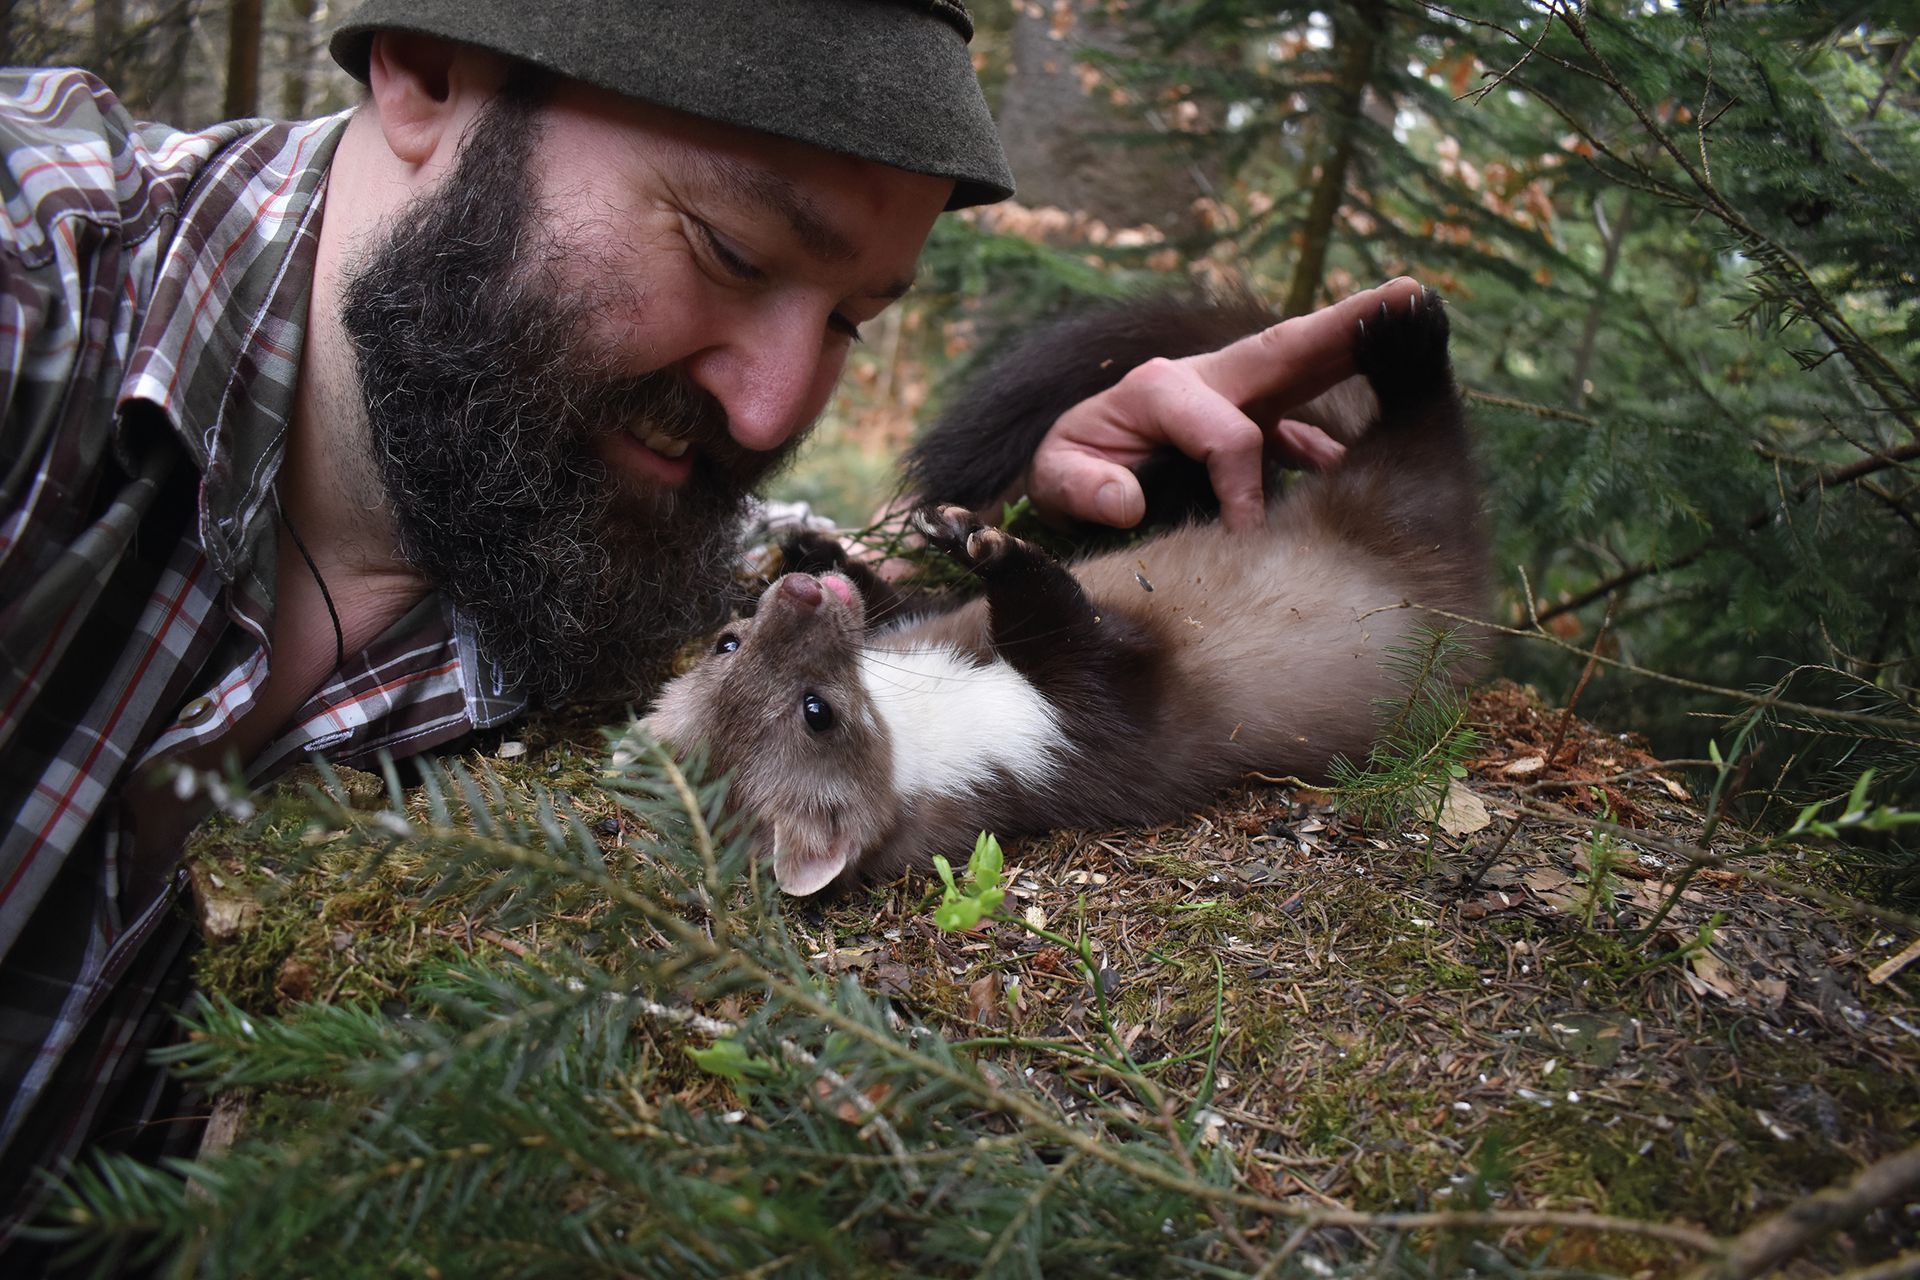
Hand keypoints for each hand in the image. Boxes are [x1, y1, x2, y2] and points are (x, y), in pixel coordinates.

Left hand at [1027, 277, 1424, 532]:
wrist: (1064, 471)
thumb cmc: (1064, 471)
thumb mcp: (1056, 479)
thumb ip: (1085, 488)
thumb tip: (1127, 504)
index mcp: (1161, 390)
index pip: (1230, 436)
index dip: (1243, 488)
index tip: (1247, 536)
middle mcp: (1204, 380)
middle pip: (1285, 350)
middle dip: (1347, 326)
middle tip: (1410, 295)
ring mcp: (1230, 398)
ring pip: (1303, 372)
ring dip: (1358, 354)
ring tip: (1415, 329)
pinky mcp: (1245, 423)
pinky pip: (1299, 425)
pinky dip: (1334, 435)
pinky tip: (1369, 450)